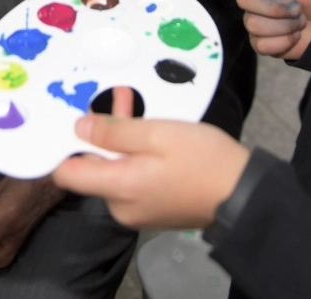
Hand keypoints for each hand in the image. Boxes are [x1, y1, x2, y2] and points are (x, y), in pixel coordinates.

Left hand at [52, 117, 249, 229]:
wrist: (244, 195)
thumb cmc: (205, 161)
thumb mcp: (158, 134)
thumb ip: (114, 132)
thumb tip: (78, 128)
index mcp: (118, 189)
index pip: (67, 174)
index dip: (66, 145)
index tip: (76, 118)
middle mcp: (121, 207)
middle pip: (94, 168)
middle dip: (103, 131)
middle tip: (119, 98)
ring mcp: (137, 212)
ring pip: (114, 170)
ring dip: (121, 139)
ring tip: (134, 103)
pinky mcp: (152, 210)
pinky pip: (131, 180)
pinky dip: (135, 155)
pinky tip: (150, 132)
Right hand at [232, 0, 310, 60]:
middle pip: (243, 0)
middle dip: (274, 7)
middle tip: (297, 8)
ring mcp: (255, 20)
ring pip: (253, 25)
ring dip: (284, 25)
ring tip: (299, 21)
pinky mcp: (261, 42)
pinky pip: (262, 45)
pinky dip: (284, 41)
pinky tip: (294, 35)